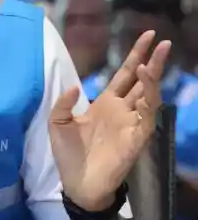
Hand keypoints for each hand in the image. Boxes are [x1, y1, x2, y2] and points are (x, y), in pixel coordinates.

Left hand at [49, 30, 168, 210]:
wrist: (76, 183)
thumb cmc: (68, 154)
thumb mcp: (57, 122)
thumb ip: (63, 102)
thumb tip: (75, 87)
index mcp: (105, 103)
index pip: (124, 74)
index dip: (135, 55)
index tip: (147, 36)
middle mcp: (122, 109)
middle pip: (141, 80)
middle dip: (153, 61)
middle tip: (162, 41)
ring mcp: (131, 123)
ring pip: (148, 95)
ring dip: (151, 78)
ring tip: (153, 60)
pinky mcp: (137, 138)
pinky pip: (147, 116)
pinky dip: (148, 99)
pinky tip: (145, 83)